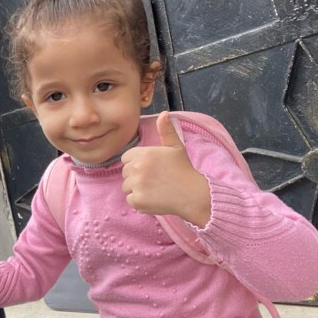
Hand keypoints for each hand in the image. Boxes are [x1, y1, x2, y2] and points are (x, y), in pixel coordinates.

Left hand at [120, 112, 210, 226]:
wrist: (192, 194)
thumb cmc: (184, 170)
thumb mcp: (176, 147)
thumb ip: (166, 130)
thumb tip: (164, 113)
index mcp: (144, 153)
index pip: (126, 159)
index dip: (137, 164)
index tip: (151, 169)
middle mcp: (137, 167)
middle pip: (125, 173)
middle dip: (136, 177)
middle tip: (155, 180)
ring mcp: (136, 184)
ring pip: (127, 187)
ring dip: (137, 190)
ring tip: (155, 190)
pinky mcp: (137, 200)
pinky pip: (130, 201)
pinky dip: (139, 203)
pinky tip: (153, 199)